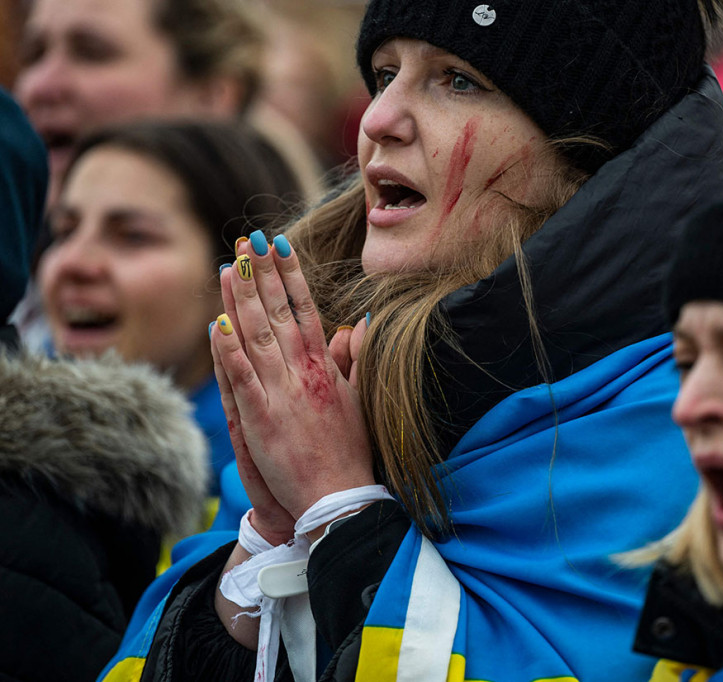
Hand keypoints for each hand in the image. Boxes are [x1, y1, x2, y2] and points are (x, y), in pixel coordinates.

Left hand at [212, 231, 375, 523]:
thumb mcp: (357, 397)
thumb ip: (354, 358)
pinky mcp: (262, 419)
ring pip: (258, 336)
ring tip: (232, 265)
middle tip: (251, 240)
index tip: (281, 245)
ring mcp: (282, 394)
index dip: (292, 275)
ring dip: (242, 299)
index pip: (306, 310)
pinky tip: (217, 324)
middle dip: (265, 274)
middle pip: (280, 313)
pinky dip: (229, 351)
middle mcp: (304, 373)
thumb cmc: (349, 449)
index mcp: (326, 367)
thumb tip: (362, 322)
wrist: (339, 496)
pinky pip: (242, 378)